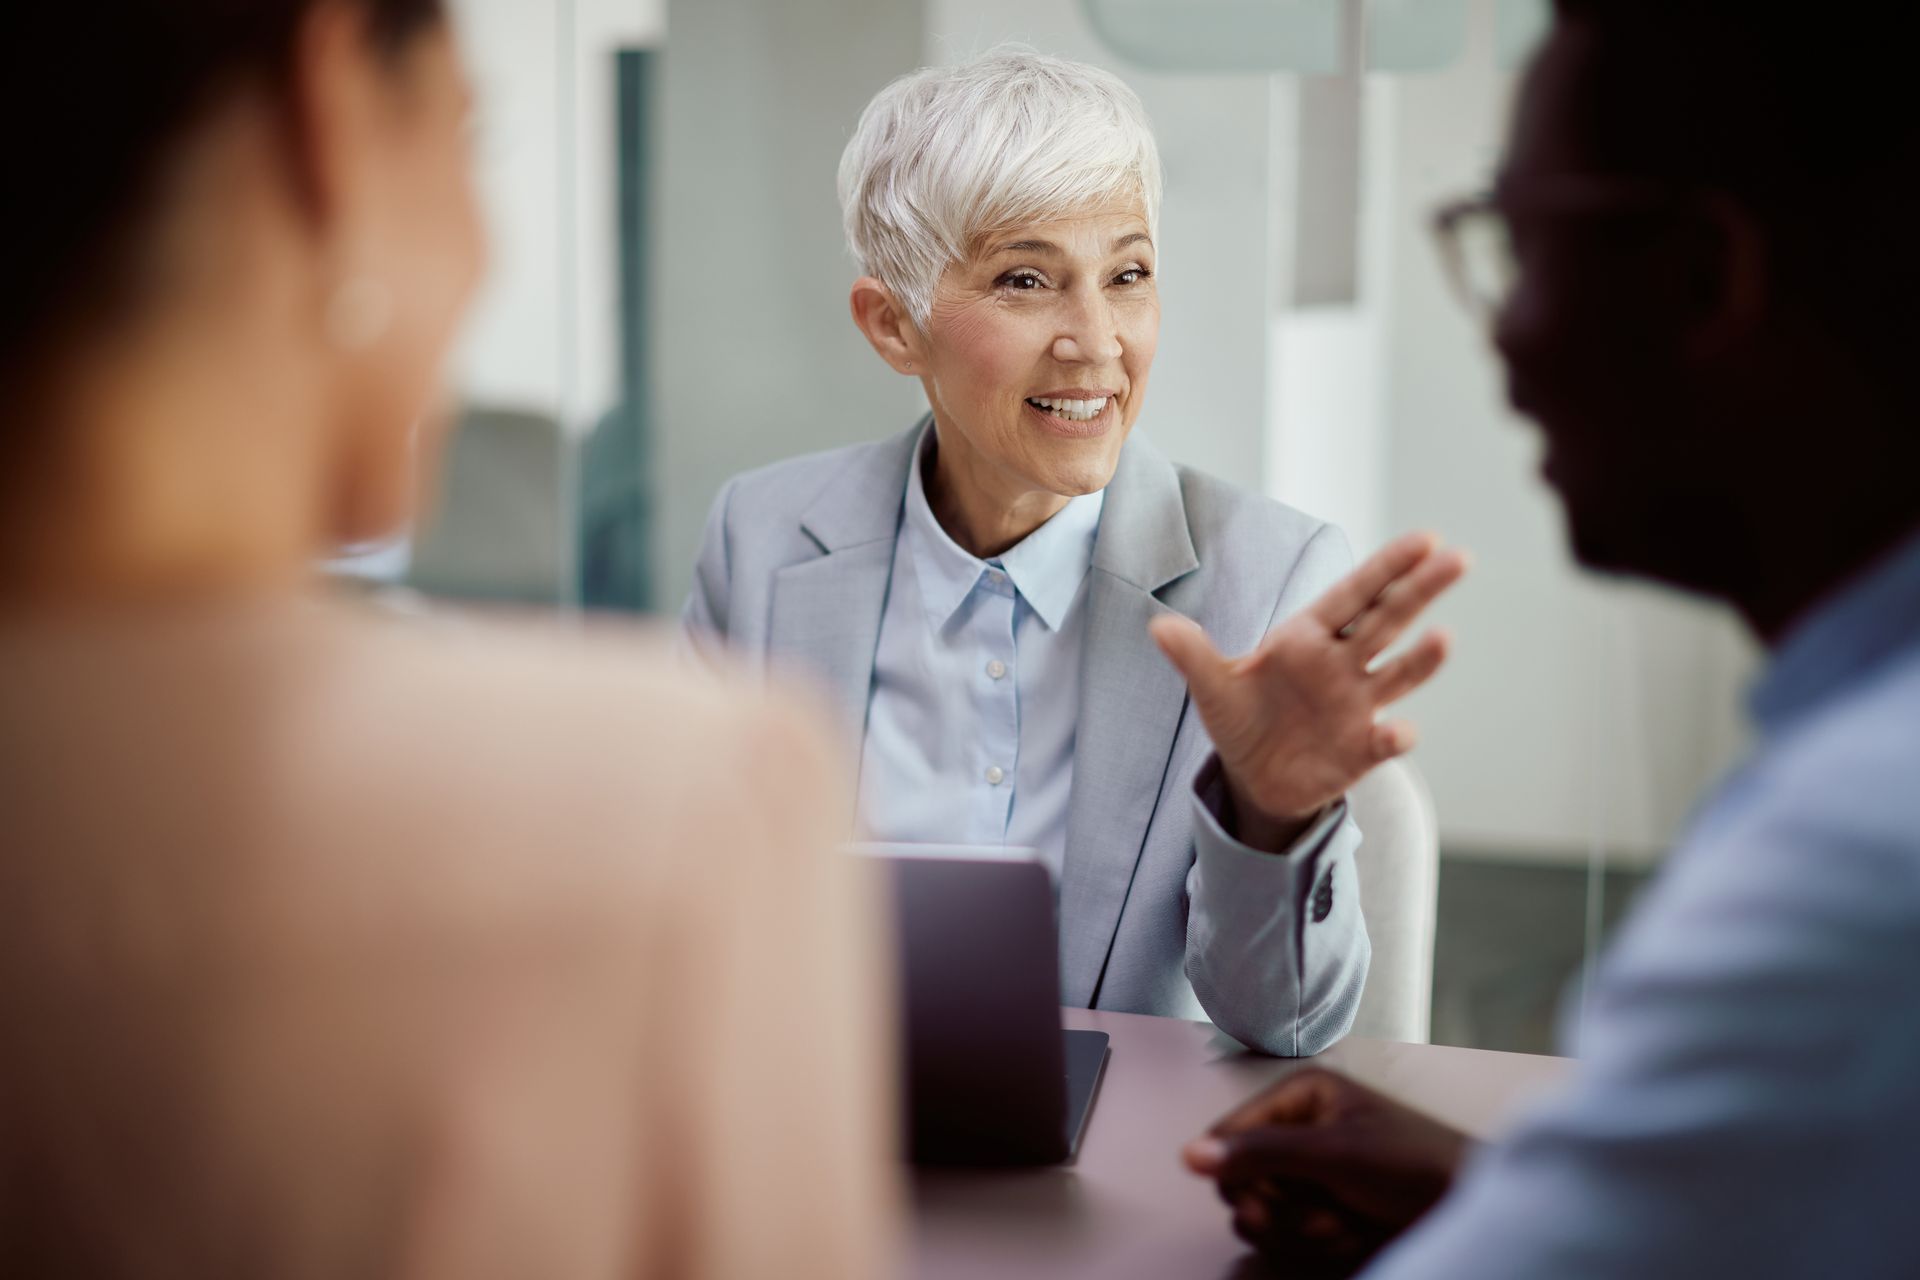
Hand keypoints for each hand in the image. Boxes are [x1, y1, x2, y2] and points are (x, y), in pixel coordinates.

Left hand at [1150, 532, 1466, 850]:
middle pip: (1388, 619)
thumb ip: (1192, 656)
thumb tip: (1157, 626)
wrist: (1254, 777)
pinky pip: (1385, 740)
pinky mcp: (1362, 748)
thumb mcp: (1211, 688)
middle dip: (1421, 589)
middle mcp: (1342, 664)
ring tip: (1442, 638)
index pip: (1354, 594)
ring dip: (1422, 658)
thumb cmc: (1240, 718)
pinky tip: (1399, 733)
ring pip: (1398, 673)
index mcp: (1308, 637)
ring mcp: (1358, 704)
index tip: (1425, 539)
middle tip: (1459, 557)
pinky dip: (1395, 737)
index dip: (1386, 568)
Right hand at [1182, 1068, 1471, 1278]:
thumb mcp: (1333, 1153)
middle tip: (1305, 1219)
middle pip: (1244, 1181)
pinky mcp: (1328, 1205)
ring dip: (1303, 1229)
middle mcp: (1301, 1128)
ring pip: (1267, 1213)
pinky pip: (1294, 1233)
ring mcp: (1314, 1171)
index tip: (1255, 1204)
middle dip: (1278, 1209)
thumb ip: (1260, 1153)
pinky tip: (1354, 1232)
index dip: (1235, 1174)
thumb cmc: (1413, 1163)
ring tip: (1342, 1223)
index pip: (1230, 1134)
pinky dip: (1322, 1241)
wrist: (1471, 1207)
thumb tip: (1191, 1155)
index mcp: (1299, 1095)